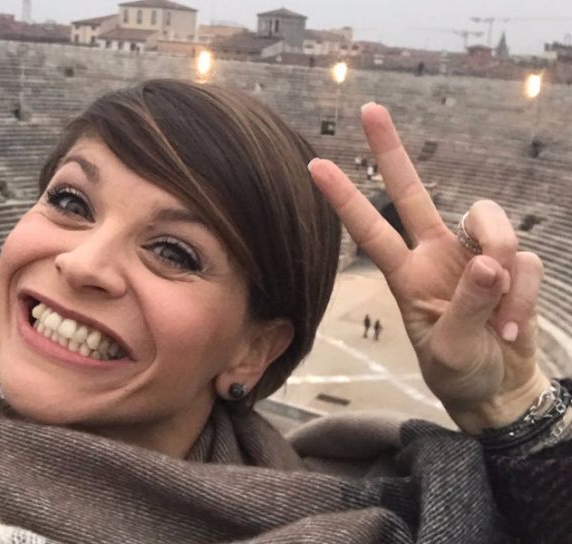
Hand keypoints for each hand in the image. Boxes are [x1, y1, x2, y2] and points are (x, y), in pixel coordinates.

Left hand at [308, 103, 550, 433]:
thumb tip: (487, 263)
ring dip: (503, 262)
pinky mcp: (513, 265)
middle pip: (413, 192)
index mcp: (406, 275)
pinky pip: (526, 262)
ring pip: (491, 223)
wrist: (498, 389)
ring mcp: (474, 256)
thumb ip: (466, 307)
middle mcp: (435, 255)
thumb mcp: (451, 350)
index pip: (370, 229)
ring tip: (500, 315)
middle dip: (391, 152)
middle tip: (369, 110)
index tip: (314, 165)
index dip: (345, 198)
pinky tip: (512, 326)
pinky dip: (525, 296)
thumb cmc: (460, 372)